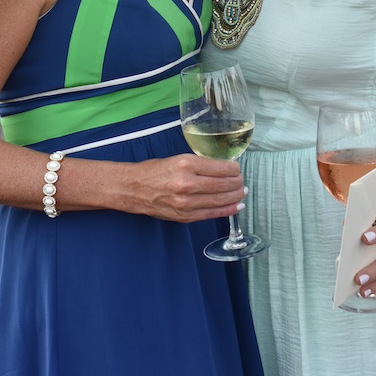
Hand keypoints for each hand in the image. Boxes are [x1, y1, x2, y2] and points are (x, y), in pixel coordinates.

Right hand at [124, 154, 245, 223]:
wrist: (134, 189)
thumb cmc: (155, 171)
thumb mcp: (178, 159)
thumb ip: (201, 165)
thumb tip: (225, 168)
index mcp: (186, 165)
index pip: (221, 168)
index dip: (234, 169)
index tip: (237, 168)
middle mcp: (187, 184)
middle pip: (224, 184)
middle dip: (237, 182)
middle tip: (241, 180)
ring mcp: (187, 203)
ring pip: (221, 200)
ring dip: (236, 196)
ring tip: (241, 191)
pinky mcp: (186, 216)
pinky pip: (213, 214)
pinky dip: (228, 210)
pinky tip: (237, 205)